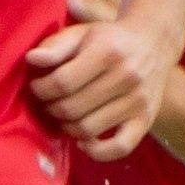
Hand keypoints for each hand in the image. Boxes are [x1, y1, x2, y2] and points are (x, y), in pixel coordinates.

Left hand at [25, 0, 168, 158]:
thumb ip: (54, 46)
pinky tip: (83, 140)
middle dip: (50, 108)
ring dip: (67, 127)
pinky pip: (120, 148)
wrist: (152, 43)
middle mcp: (127, 76)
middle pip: (72, 108)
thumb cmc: (107, 40)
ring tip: (63, 116)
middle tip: (48, 103)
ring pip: (88, 129)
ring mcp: (138, 101)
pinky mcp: (146, 119)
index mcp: (108, 51)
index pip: (62, 82)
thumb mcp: (81, 33)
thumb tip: (32, 59)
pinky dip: (97, 151)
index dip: (40, 90)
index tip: (37, 87)